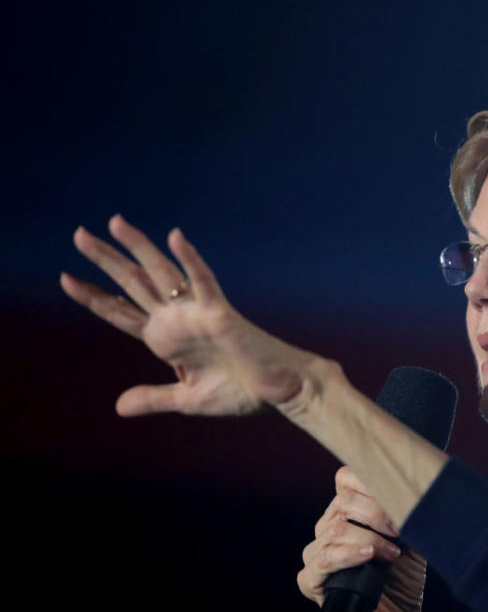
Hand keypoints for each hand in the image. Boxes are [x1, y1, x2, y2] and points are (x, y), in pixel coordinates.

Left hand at [61, 214, 317, 416]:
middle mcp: (178, 319)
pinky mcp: (220, 313)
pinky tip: (175, 238)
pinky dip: (190, 260)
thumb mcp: (187, 399)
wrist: (279, 392)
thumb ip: (154, 397)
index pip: (122, 313)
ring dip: (139, 248)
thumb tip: (119, 406)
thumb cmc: (242, 392)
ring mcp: (197, 313)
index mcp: (166, 339)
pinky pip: (203, 282)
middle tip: (79, 235)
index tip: (66, 278)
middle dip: (106, 261)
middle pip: (133, 284)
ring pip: (162, 273)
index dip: (94, 297)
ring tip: (114, 223)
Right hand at [298, 467, 425, 610]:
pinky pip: (324, 558)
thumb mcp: (409, 534)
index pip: (345, 478)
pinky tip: (368, 554)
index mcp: (345, 511)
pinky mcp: (309, 579)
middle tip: (400, 531)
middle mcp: (326, 527)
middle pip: (343, 503)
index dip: (369, 481)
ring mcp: (315, 552)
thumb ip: (401, 508)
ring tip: (392, 553)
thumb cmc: (405, 572)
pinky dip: (349, 554)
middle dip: (377, 514)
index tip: (397, 496)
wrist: (398, 609)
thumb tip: (408, 487)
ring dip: (370, 538)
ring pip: (336, 528)